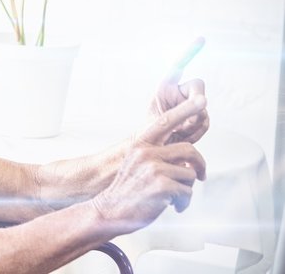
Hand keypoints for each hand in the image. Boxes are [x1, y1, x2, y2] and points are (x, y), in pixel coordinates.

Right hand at [92, 95, 206, 233]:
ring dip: (186, 189)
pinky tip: (172, 206)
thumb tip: (187, 159)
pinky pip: (188, 192)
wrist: (110, 211)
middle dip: (199, 165)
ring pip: (190, 174)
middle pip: (189, 150)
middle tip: (201, 175)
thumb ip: (159, 155)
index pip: (166, 122)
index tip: (201, 100)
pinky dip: (183, 202)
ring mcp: (154, 169)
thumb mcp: (137, 163)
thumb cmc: (128, 189)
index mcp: (141, 144)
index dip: (185, 110)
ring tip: (173, 197)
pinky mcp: (162, 187)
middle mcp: (147, 153)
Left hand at [151, 37, 208, 143]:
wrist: (154, 151)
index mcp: (164, 88)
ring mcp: (189, 105)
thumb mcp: (160, 122)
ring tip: (176, 132)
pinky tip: (183, 136)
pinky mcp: (197, 117)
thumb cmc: (149, 134)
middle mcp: (178, 93)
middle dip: (195, 101)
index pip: (177, 67)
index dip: (189, 52)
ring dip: (192, 123)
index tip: (201, 39)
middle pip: (198, 86)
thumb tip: (203, 100)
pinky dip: (196, 131)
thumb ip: (181, 111)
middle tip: (188, 117)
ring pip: (203, 108)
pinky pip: (205, 121)